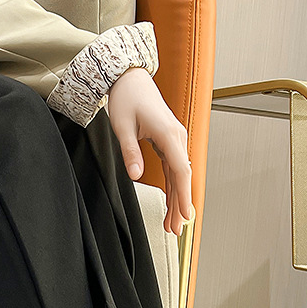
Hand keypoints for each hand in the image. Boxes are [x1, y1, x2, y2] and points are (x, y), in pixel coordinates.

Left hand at [106, 67, 192, 236]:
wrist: (130, 78)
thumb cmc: (127, 98)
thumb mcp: (122, 126)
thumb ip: (130, 152)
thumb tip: (136, 175)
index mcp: (168, 134)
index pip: (180, 171)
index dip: (183, 195)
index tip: (184, 215)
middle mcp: (176, 137)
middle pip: (182, 177)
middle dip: (180, 205)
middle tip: (176, 229)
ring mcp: (174, 139)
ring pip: (179, 175)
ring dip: (177, 199)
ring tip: (172, 223)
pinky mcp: (169, 141)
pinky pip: (173, 169)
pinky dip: (173, 187)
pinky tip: (171, 204)